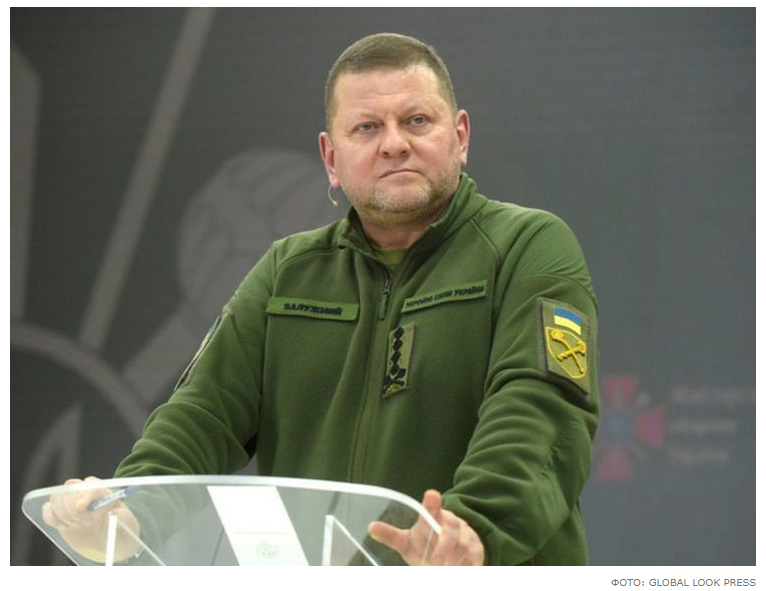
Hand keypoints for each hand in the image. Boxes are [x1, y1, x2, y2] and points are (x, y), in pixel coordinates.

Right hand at [42, 477, 141, 562]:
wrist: (113, 542)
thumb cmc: (123, 531)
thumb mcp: (128, 525)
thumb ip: (124, 518)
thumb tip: (115, 512)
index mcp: (105, 493)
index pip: (91, 485)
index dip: (85, 494)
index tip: (80, 507)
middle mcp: (87, 494)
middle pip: (70, 490)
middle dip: (73, 508)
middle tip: (84, 523)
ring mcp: (72, 504)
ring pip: (57, 498)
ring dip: (63, 513)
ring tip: (77, 525)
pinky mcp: (61, 515)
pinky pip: (48, 510)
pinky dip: (50, 516)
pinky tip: (63, 525)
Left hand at [368, 489, 484, 565]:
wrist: (454, 553)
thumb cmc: (427, 544)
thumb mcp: (408, 542)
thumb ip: (392, 536)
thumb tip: (370, 527)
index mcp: (434, 518)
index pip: (432, 509)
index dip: (432, 503)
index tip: (431, 495)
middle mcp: (452, 524)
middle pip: (452, 529)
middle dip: (445, 544)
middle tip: (436, 561)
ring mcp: (466, 536)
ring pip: (465, 544)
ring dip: (455, 559)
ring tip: (444, 570)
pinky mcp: (476, 551)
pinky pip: (474, 558)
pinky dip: (467, 566)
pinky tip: (460, 571)